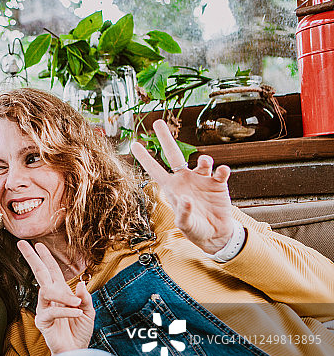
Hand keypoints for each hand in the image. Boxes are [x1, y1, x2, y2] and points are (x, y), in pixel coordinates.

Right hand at [18, 240, 94, 354]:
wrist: (76, 354)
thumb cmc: (80, 333)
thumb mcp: (89, 312)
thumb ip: (85, 297)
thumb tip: (80, 282)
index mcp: (61, 293)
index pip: (52, 271)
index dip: (46, 257)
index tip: (38, 244)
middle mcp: (50, 298)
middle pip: (39, 273)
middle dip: (31, 258)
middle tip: (21, 243)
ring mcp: (45, 309)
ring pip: (46, 291)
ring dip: (64, 296)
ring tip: (78, 304)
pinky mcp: (43, 322)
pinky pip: (52, 311)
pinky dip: (67, 311)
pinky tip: (77, 313)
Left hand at [131, 119, 236, 253]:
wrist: (215, 233)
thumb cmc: (195, 229)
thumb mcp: (185, 224)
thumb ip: (183, 213)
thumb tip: (184, 199)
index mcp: (172, 188)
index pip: (155, 170)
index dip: (145, 158)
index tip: (134, 144)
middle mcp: (185, 179)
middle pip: (174, 154)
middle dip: (165, 138)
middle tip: (158, 122)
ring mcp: (201, 179)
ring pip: (202, 162)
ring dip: (205, 160)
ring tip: (206, 162)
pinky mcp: (218, 183)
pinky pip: (220, 172)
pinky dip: (222, 170)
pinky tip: (222, 171)